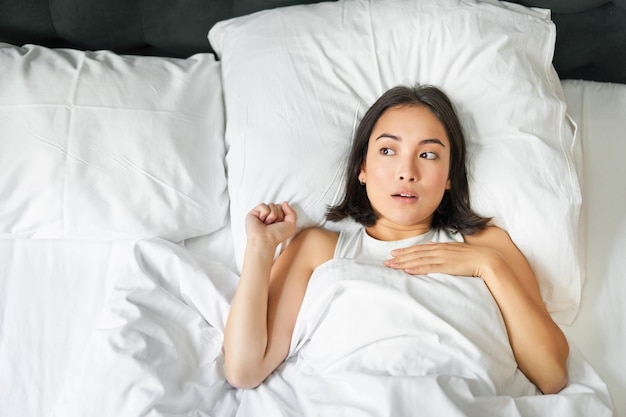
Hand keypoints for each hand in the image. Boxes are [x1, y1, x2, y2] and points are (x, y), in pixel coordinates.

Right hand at [246, 202, 296, 247]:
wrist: (265, 240)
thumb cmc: (277, 235)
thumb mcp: (291, 225)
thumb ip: (292, 212)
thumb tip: (284, 202)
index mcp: (277, 219)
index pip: (283, 208)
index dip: (284, 215)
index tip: (280, 223)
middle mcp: (269, 216)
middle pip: (277, 205)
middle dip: (278, 214)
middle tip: (273, 224)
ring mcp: (261, 214)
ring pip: (271, 204)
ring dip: (272, 215)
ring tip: (267, 223)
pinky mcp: (254, 213)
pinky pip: (263, 205)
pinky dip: (264, 213)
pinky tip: (261, 221)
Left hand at [384, 242, 502, 277]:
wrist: (486, 260)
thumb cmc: (472, 257)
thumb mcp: (455, 250)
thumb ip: (442, 248)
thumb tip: (432, 246)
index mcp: (441, 247)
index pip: (419, 249)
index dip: (405, 251)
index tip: (394, 253)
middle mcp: (439, 250)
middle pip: (415, 254)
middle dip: (400, 257)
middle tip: (386, 261)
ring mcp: (442, 258)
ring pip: (418, 260)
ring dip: (404, 263)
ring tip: (392, 266)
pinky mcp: (446, 266)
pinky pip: (429, 267)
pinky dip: (417, 268)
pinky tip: (408, 270)